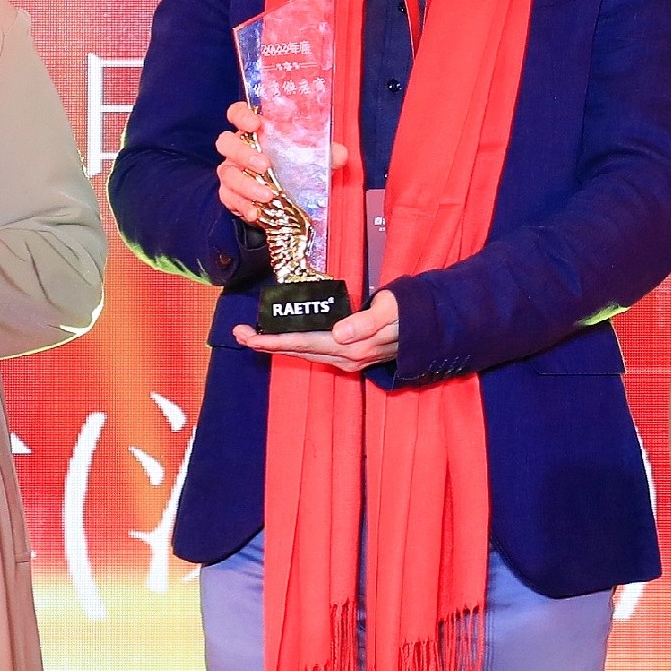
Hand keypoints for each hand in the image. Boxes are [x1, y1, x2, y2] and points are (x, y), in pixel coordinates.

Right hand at [217, 101, 348, 230]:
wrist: (284, 200)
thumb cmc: (293, 168)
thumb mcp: (311, 159)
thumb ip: (326, 153)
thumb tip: (340, 154)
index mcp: (254, 131)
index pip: (238, 113)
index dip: (241, 115)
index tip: (254, 123)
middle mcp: (238, 149)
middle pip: (226, 142)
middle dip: (243, 153)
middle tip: (265, 165)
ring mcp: (231, 171)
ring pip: (227, 173)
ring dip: (246, 185)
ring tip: (268, 195)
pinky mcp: (230, 194)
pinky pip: (228, 198)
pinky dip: (242, 205)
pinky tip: (256, 212)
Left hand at [235, 286, 399, 373]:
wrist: (432, 327)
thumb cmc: (411, 313)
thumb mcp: (390, 311)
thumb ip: (365, 322)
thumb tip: (338, 333)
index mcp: (352, 347)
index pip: (303, 344)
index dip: (274, 340)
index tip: (249, 336)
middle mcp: (347, 357)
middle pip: (298, 351)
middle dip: (267, 343)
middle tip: (238, 332)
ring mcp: (349, 359)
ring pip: (305, 353)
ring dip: (278, 344)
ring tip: (253, 335)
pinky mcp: (352, 355)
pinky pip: (316, 352)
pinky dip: (296, 345)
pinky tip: (285, 339)